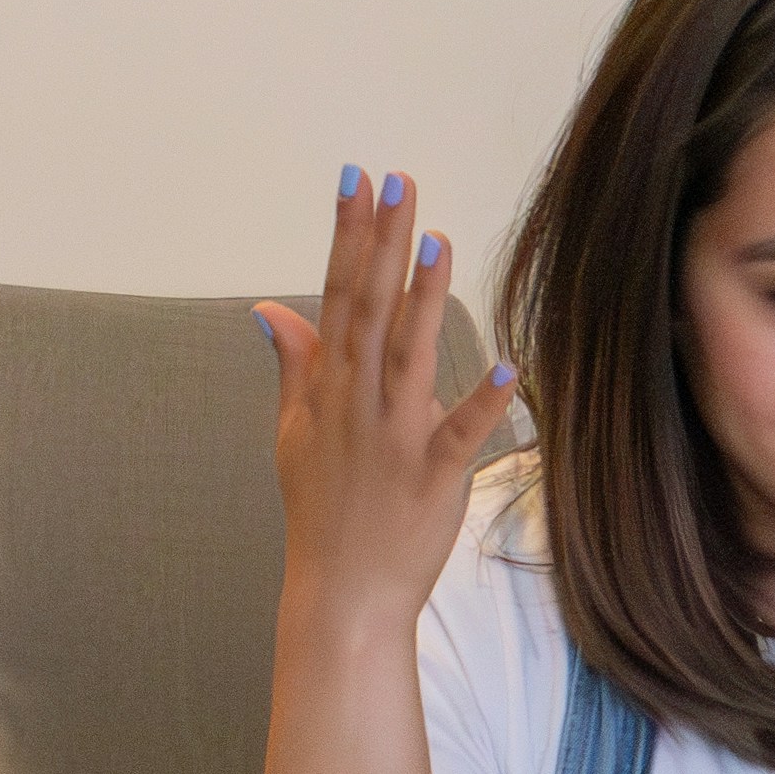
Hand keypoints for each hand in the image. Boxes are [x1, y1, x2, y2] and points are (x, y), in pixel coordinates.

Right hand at [259, 168, 521, 630]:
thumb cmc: (322, 511)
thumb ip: (294, 365)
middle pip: (369, 310)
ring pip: (409, 358)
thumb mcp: (294, 433)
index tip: (355, 179)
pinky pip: (459, 436)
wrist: (341, 594)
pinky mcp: (431, 479)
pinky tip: (506, 364)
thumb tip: (269, 310)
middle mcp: (357, 405)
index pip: (335, 295)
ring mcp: (393, 441)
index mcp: (329, 388)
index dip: (346, 235)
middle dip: (382, 243)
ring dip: (423, 299)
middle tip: (398, 182)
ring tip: (436, 240)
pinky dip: (481, 403)